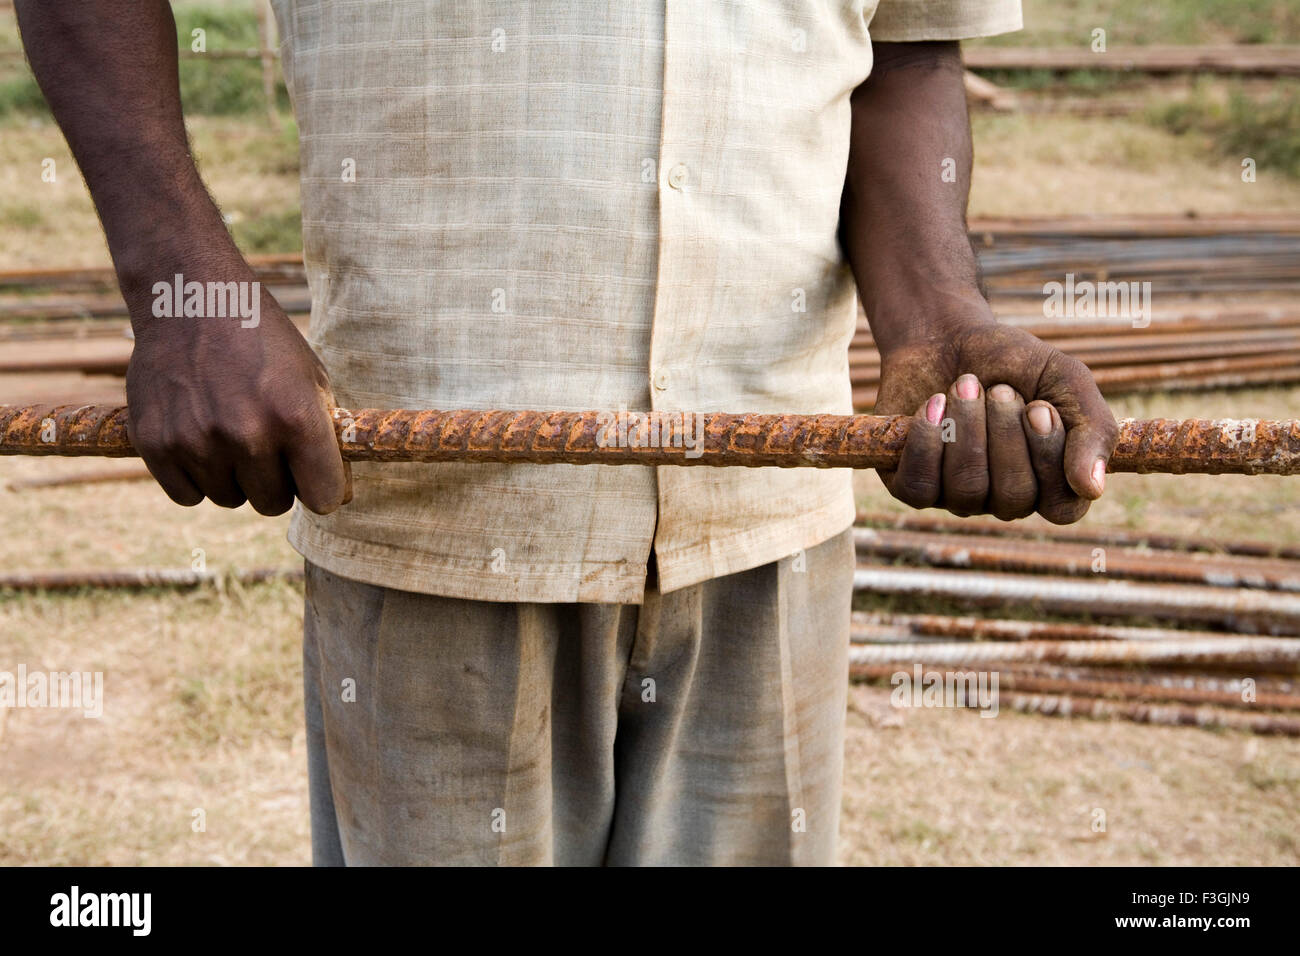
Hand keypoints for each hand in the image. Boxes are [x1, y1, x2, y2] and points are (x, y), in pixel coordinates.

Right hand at [124, 265, 350, 515]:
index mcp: (296, 418)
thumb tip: (336, 496)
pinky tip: (200, 439)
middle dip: (276, 482)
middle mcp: (247, 435)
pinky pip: (187, 495)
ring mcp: (198, 442)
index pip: (322, 498)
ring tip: (230, 431)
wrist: (193, 297)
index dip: (321, 489)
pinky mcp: (155, 444)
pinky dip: (195, 478)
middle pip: (273, 504)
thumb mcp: (311, 378)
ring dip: (234, 477)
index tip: (313, 477)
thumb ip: (324, 436)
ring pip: (229, 499)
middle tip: (266, 445)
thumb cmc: (263, 340)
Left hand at [873, 320, 1116, 523]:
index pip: (1062, 508)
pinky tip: (932, 404)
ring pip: (966, 489)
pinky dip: (927, 441)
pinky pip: (920, 488)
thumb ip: (1092, 428)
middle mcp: (1006, 498)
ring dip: (967, 427)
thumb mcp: (1064, 379)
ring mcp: (959, 497)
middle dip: (1004, 434)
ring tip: (965, 383)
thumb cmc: (1013, 362)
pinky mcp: (915, 487)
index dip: (1050, 459)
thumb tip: (1092, 488)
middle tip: (998, 388)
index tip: (1038, 406)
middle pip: (1014, 497)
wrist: (946, 338)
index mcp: (1051, 481)